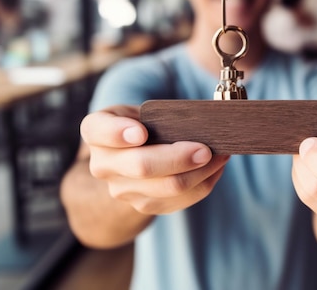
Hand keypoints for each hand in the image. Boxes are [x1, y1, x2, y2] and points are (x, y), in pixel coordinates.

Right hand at [80, 105, 228, 214]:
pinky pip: (179, 201)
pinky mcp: (142, 206)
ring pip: (167, 188)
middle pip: (142, 166)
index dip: (119, 133)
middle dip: (179, 158)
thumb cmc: (142, 124)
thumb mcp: (140, 109)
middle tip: (206, 149)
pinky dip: (203, 185)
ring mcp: (120, 189)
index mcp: (96, 130)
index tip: (141, 132)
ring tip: (220, 156)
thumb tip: (203, 123)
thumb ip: (161, 113)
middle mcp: (102, 164)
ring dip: (201, 173)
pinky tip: (215, 169)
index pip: (101, 131)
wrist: (131, 156)